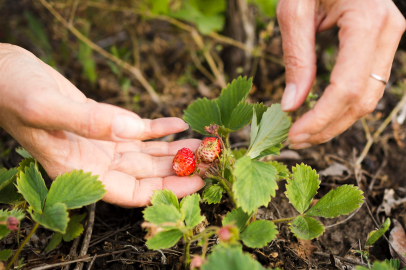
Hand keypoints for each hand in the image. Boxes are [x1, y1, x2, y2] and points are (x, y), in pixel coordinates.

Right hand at [0, 44, 203, 206]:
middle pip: (147, 175)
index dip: (166, 190)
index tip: (198, 181)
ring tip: (206, 143)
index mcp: (79, 172)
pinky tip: (178, 123)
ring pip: (147, 153)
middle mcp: (94, 163)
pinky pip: (138, 130)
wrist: (4, 73)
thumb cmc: (13, 92)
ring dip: (177, 148)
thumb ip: (87, 121)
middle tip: (214, 160)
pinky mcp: (105, 124)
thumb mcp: (45, 108)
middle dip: (181, 169)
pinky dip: (159, 128)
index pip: (131, 193)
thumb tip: (131, 129)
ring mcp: (101, 144)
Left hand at [277, 0, 405, 147]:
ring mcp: (389, 38)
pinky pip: (366, 84)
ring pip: (368, 97)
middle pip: (361, 100)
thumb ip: (297, 58)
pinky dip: (342, 105)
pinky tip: (319, 114)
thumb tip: (292, 105)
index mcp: (368, 21)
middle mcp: (388, 32)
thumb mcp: (294, 9)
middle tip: (294, 140)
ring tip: (303, 132)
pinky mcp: (380, 43)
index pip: (346, 88)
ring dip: (335, 121)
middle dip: (327, 127)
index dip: (320, 119)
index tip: (293, 135)